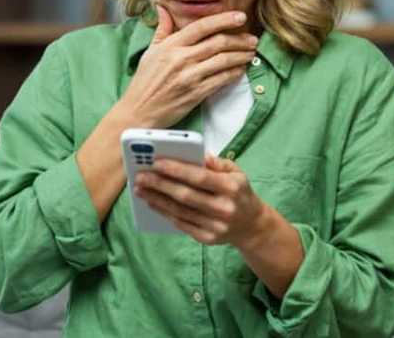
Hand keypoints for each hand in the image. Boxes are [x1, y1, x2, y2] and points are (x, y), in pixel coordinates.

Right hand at [116, 5, 257, 128]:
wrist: (139, 111)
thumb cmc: (145, 81)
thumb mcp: (150, 52)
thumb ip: (162, 29)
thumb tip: (163, 8)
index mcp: (171, 45)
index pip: (202, 26)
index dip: (224, 19)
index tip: (240, 16)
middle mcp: (181, 58)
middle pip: (218, 42)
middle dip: (240, 39)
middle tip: (252, 38)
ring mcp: (190, 76)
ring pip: (224, 60)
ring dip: (242, 55)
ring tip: (251, 52)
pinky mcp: (196, 93)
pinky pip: (222, 79)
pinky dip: (235, 73)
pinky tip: (241, 69)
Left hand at [134, 154, 268, 245]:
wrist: (252, 225)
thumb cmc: (240, 193)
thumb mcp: (237, 173)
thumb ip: (217, 163)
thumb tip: (197, 154)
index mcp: (232, 187)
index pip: (200, 177)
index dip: (176, 170)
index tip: (156, 163)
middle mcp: (224, 208)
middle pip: (185, 195)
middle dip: (160, 185)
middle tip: (141, 176)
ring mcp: (216, 225)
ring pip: (179, 211)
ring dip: (157, 199)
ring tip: (141, 189)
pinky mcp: (208, 238)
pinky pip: (181, 224)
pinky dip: (165, 213)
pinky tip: (153, 203)